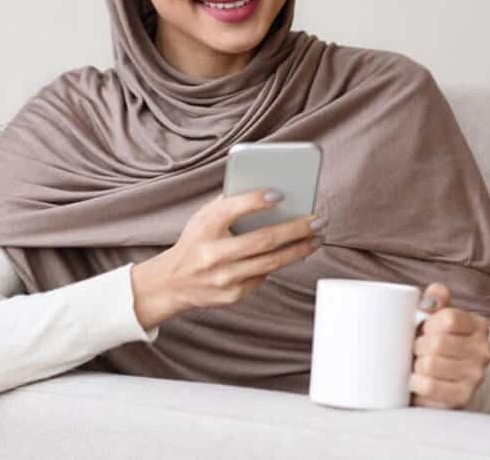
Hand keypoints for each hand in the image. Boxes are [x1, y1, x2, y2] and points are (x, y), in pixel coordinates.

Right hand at [131, 189, 322, 328]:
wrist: (171, 283)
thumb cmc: (194, 243)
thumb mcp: (202, 218)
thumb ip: (229, 204)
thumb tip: (270, 194)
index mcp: (205, 227)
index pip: (232, 208)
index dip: (257, 200)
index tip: (280, 193)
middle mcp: (213, 254)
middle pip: (263, 240)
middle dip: (295, 229)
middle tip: (317, 220)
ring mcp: (224, 278)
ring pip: (271, 263)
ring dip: (299, 249)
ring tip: (316, 239)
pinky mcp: (232, 295)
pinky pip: (263, 277)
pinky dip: (277, 264)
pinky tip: (291, 254)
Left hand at [409, 282, 489, 409]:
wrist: (450, 378)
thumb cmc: (438, 341)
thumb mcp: (439, 316)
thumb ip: (435, 299)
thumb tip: (429, 300)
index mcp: (479, 326)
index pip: (449, 318)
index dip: (428, 323)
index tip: (424, 329)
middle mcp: (483, 351)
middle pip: (437, 343)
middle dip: (417, 345)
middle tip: (416, 349)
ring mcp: (476, 377)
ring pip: (430, 365)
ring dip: (416, 364)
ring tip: (418, 364)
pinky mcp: (463, 398)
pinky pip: (429, 387)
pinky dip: (416, 383)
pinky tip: (417, 380)